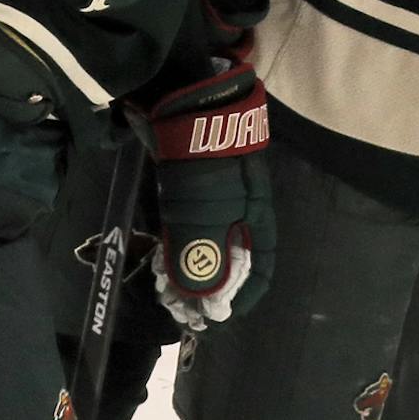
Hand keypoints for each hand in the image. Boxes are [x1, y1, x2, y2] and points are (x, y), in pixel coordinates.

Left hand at [130, 61, 273, 330]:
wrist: (178, 102)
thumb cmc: (202, 162)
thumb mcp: (204, 215)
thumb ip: (201, 260)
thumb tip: (202, 304)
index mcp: (256, 216)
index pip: (261, 268)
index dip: (241, 297)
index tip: (214, 317)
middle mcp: (240, 209)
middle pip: (230, 259)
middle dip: (207, 288)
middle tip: (181, 307)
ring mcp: (213, 196)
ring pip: (204, 243)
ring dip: (187, 269)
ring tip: (165, 289)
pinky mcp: (187, 185)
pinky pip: (185, 226)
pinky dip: (174, 247)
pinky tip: (157, 259)